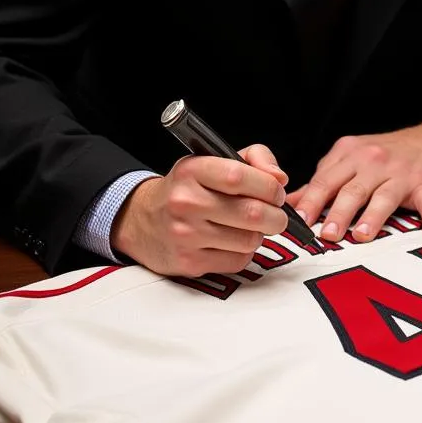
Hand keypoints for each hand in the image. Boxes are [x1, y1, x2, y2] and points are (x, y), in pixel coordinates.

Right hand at [111, 145, 288, 276]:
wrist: (142, 221)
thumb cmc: (188, 189)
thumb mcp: (214, 160)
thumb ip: (254, 159)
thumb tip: (279, 178)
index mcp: (192, 170)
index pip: (240, 176)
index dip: (269, 186)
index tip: (277, 192)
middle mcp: (186, 202)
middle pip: (252, 213)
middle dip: (276, 216)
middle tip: (277, 215)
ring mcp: (186, 235)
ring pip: (249, 240)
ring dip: (260, 235)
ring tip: (251, 227)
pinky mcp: (189, 262)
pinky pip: (237, 261)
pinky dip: (244, 252)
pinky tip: (233, 242)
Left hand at [290, 120, 421, 242]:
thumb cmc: (391, 154)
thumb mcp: (353, 159)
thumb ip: (324, 180)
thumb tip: (292, 201)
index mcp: (351, 154)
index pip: (325, 179)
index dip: (311, 201)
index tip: (297, 220)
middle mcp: (374, 161)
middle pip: (352, 189)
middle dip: (338, 212)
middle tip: (325, 234)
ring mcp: (402, 172)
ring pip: (384, 195)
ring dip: (373, 216)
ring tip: (362, 235)